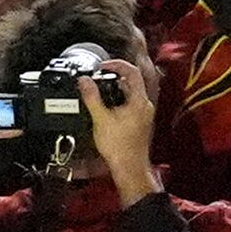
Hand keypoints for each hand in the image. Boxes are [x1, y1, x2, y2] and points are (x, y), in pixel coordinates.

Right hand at [80, 60, 161, 206]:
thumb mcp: (100, 119)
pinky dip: (119, 99)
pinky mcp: (139, 121)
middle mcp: (145, 105)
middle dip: (115, 76)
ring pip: (131, 92)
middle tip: (99, 76)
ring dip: (116, 88)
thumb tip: (85, 81)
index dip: (117, 64)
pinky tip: (106, 107)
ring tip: (100, 90)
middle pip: (133, 81)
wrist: (128, 167)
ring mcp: (144, 113)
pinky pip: (131, 103)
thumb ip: (92, 97)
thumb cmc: (119, 146)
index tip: (103, 66)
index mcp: (139, 100)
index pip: (132, 72)